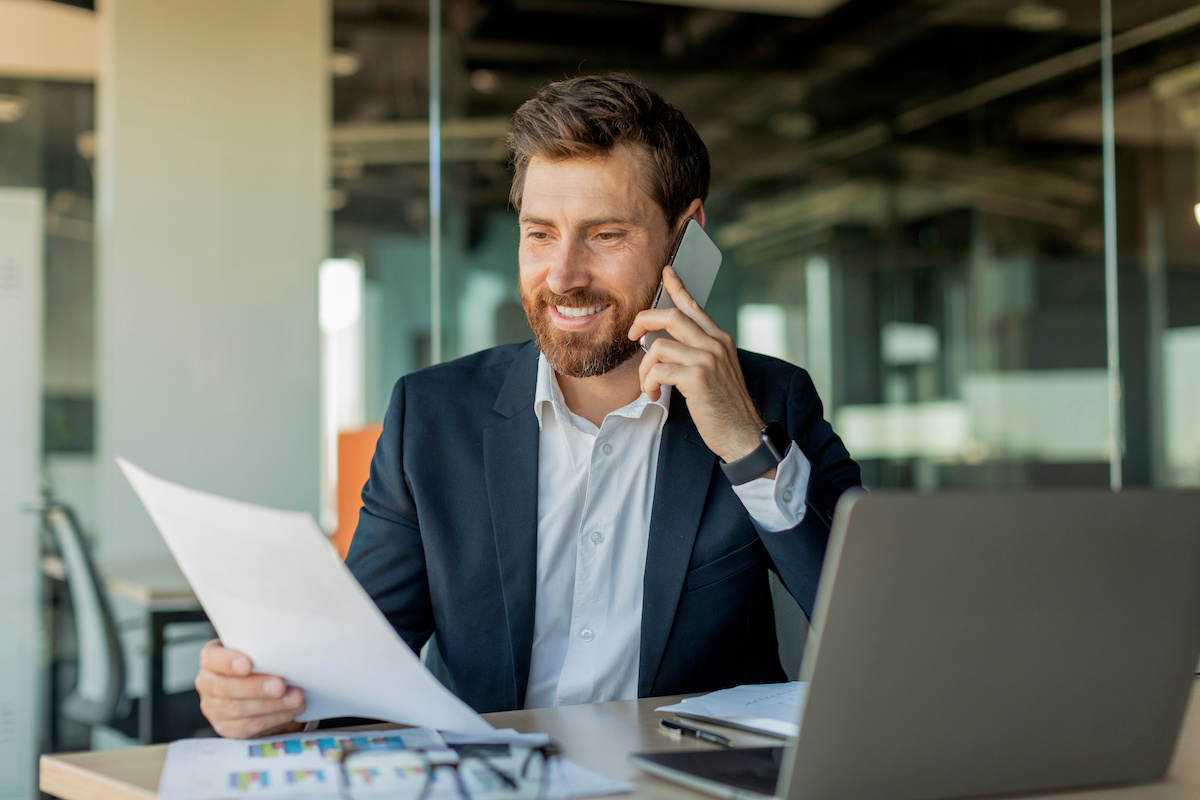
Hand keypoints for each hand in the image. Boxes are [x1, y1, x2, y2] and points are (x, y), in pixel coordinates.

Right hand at [195, 639, 306, 738]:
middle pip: (224, 688)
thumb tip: (285, 654)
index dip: (228, 662)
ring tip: (295, 698)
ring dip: (271, 705)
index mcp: (212, 659)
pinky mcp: (227, 727)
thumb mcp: (259, 652)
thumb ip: (263, 651)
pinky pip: (248, 726)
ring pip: (237, 709)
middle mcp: (207, 683)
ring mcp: (214, 708)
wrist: (263, 691)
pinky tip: (291, 710)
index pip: (211, 658)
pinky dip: (273, 718)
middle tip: (281, 685)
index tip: (248, 664)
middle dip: (256, 687)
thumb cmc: (261, 664)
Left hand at [629, 265, 771, 472]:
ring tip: (649, 386)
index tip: (666, 273)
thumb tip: (664, 345)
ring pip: (659, 346)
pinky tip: (655, 395)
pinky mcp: (697, 377)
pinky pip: (659, 370)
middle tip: (632, 335)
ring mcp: (707, 359)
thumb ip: (698, 354)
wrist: (743, 433)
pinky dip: (649, 384)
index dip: (678, 288)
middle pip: (671, 316)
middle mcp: (715, 344)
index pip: (695, 307)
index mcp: (720, 340)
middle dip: (644, 321)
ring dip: (644, 369)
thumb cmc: (725, 407)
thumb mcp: (716, 372)